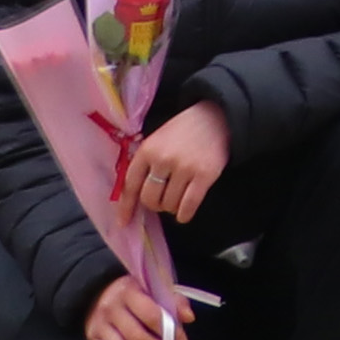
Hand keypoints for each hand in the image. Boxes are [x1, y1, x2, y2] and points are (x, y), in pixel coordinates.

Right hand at [85, 273, 179, 339]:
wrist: (98, 291)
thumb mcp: (153, 288)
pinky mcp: (92, 339)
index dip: (170, 332)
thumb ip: (173, 301)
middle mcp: (110, 309)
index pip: (151, 315)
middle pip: (137, 337)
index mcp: (128, 292)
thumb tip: (188, 317)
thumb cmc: (134, 291)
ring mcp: (98, 325)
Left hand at [125, 103, 232, 220]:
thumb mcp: (157, 141)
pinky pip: (188, 205)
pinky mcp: (205, 175)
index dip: (126, 207)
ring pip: (169, 204)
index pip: (131, 185)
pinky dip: (184, 214)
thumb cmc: (182, 132)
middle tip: (162, 200)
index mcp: (147, 150)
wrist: (215, 117)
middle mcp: (163, 159)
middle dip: (155, 204)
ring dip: (171, 207)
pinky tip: (184, 213)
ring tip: (178, 197)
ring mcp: (185, 167)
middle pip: (150, 199)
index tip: (124, 222)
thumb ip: (145, 164)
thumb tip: (132, 199)